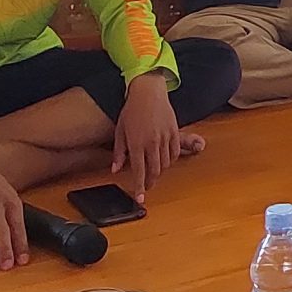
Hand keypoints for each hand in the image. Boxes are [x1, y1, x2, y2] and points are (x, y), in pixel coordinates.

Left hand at [111, 73, 181, 197]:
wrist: (148, 92)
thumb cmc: (131, 110)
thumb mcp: (120, 131)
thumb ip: (119, 152)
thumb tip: (116, 170)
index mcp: (137, 143)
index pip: (139, 171)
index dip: (139, 187)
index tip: (140, 199)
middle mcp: (152, 142)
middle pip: (154, 171)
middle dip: (150, 182)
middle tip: (146, 187)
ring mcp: (165, 137)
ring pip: (166, 163)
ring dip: (159, 171)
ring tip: (153, 170)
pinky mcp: (174, 132)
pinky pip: (175, 153)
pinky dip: (170, 160)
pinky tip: (164, 159)